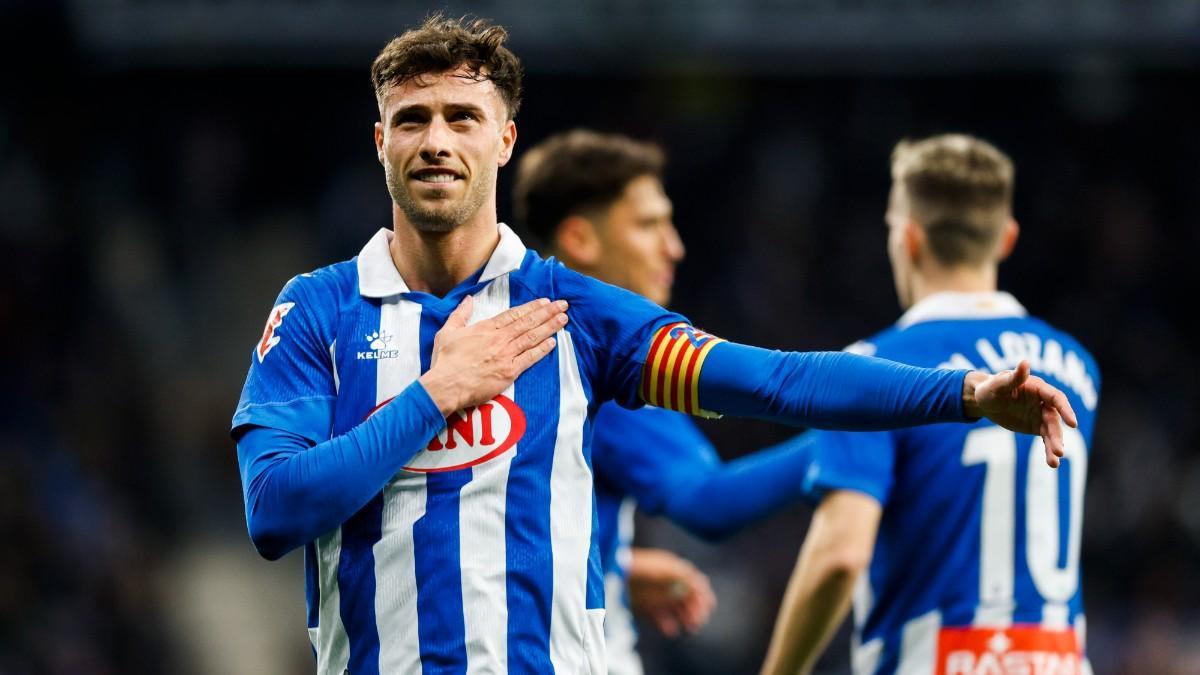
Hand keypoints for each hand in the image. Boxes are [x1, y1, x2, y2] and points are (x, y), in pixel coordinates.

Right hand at [419, 296, 567, 414]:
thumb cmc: (445, 361)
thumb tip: (468, 299)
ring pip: (532, 337)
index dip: (531, 307)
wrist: (446, 385)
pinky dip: (542, 349)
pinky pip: (530, 358)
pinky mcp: (509, 372)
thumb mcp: (447, 332)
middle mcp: (499, 339)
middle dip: (547, 312)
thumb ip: (460, 314)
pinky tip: (553, 342)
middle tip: (563, 305)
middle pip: (528, 323)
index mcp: (486, 328)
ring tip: (563, 319)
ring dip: (549, 327)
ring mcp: (506, 355)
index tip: (544, 302)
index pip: (513, 314)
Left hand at [627, 548, 715, 636]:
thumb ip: (686, 578)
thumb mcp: (668, 570)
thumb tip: (703, 588)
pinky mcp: (648, 607)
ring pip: (678, 610)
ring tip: (690, 628)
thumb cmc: (644, 568)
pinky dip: (668, 625)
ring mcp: (659, 596)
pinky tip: (672, 631)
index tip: (707, 608)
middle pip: (689, 599)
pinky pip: (662, 619)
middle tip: (697, 622)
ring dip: (686, 619)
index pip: (696, 584)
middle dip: (696, 611)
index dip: (703, 596)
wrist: (617, 574)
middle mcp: (670, 584)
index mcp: (676, 571)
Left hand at [963, 360, 1078, 467]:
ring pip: (1052, 431)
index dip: (1065, 410)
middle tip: (1059, 450)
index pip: (1056, 398)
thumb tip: (1025, 362)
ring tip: (1055, 462)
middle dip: (1057, 435)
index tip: (1072, 423)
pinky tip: (1052, 463)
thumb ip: (1014, 377)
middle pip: (1054, 419)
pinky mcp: (1036, 426)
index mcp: (1038, 388)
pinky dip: (1048, 450)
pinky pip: (1045, 439)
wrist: (985, 400)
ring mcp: (1041, 415)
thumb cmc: (990, 387)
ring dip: (1054, 445)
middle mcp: (1043, 402)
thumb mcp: (998, 384)